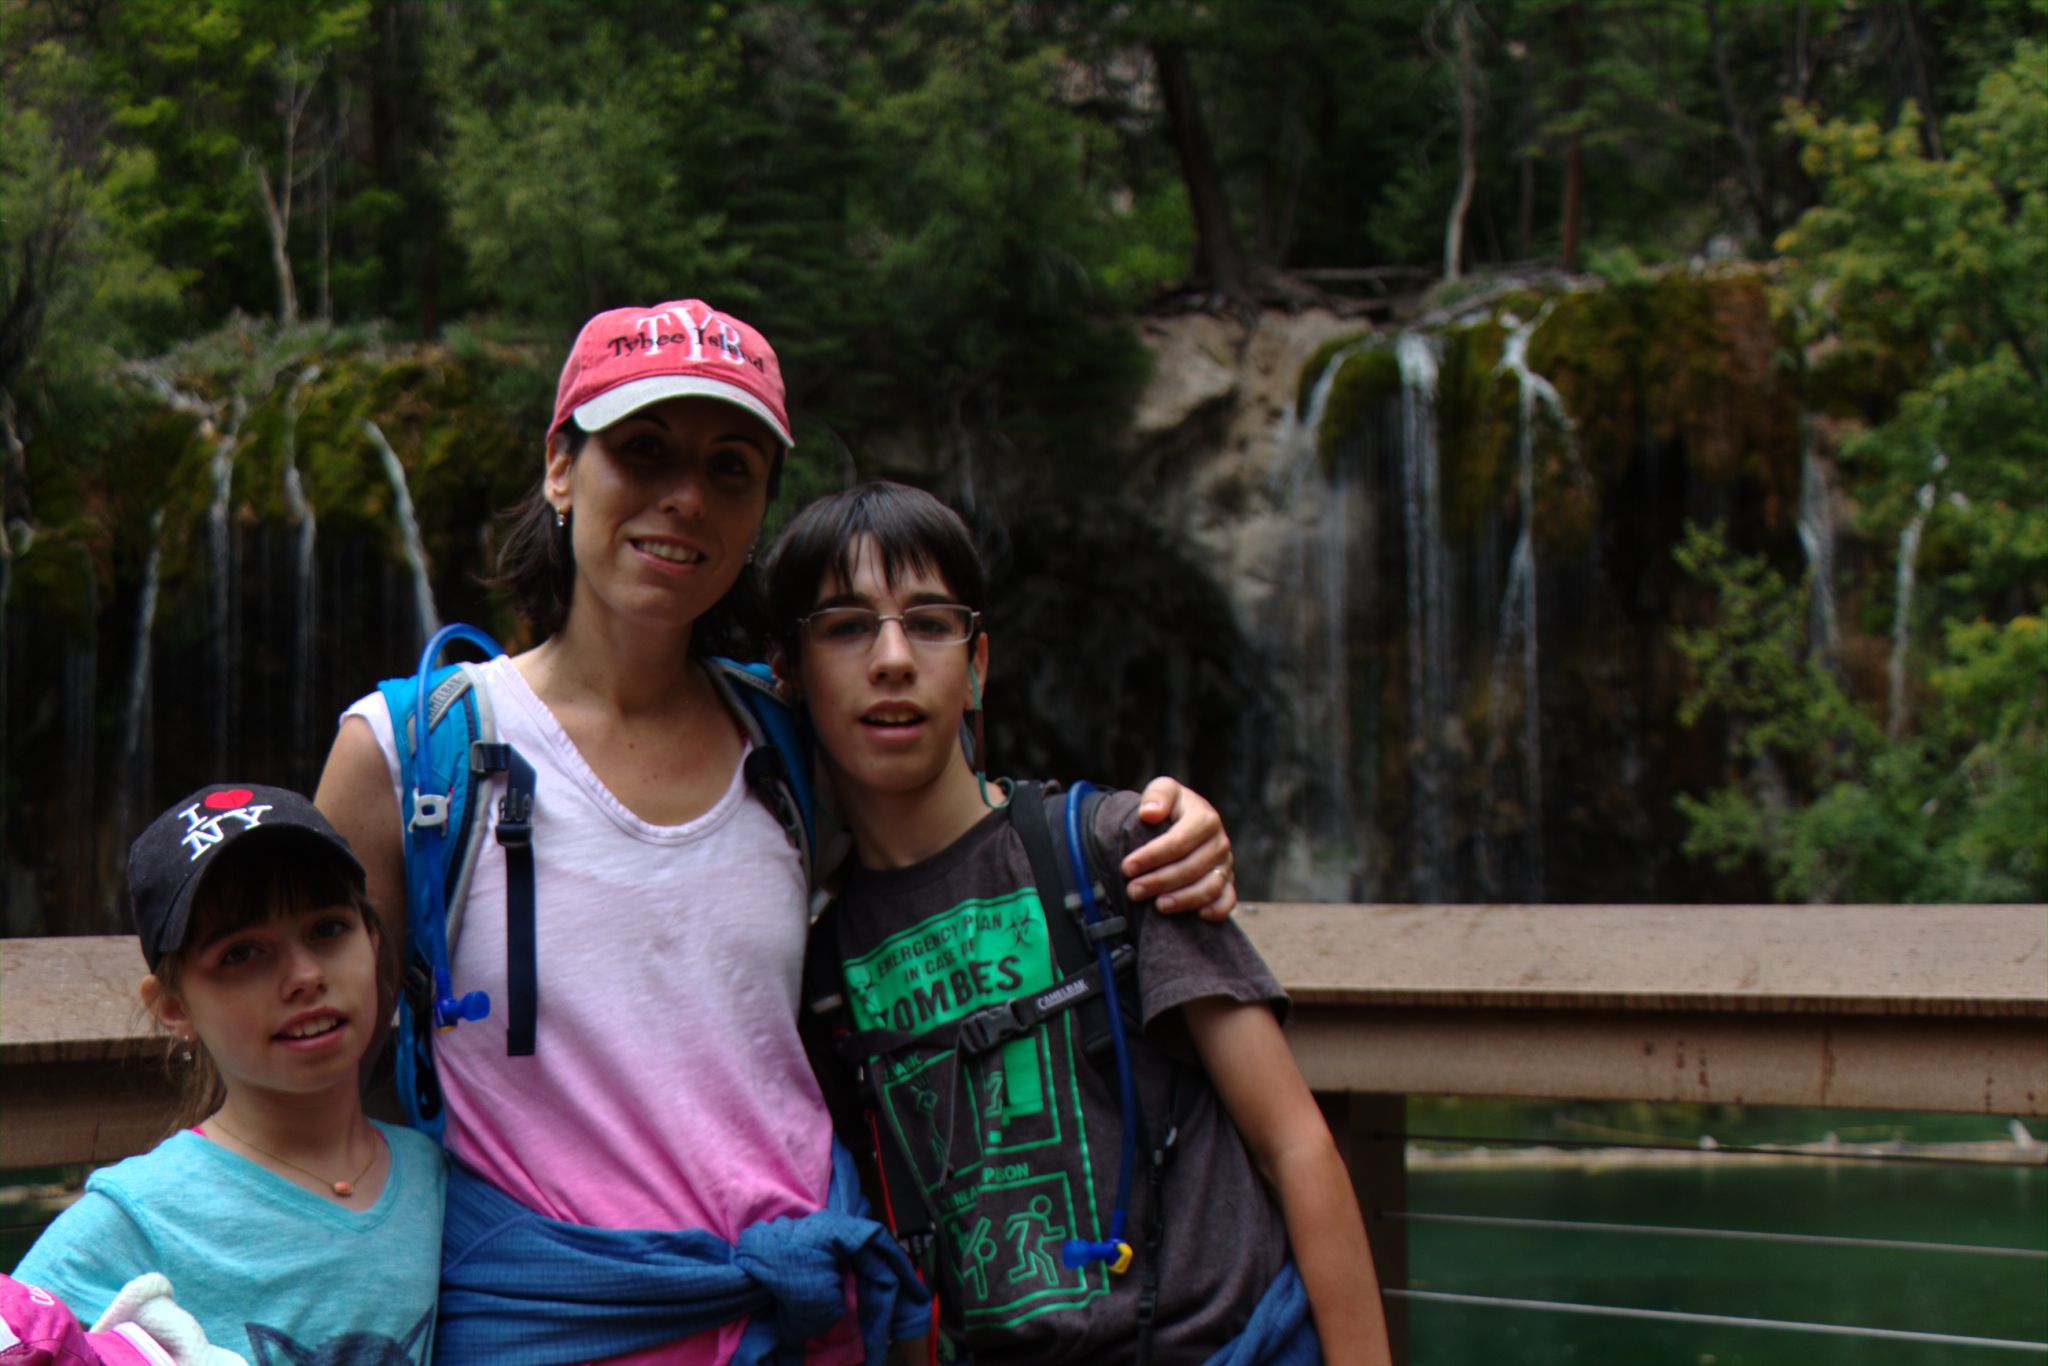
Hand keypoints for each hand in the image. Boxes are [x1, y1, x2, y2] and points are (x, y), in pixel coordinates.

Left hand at [1121, 778, 1237, 919]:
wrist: (1185, 819)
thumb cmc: (1171, 807)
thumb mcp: (1163, 790)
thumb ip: (1157, 795)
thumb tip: (1149, 813)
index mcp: (1205, 818)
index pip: (1179, 841)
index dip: (1152, 856)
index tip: (1127, 867)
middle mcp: (1219, 842)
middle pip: (1192, 868)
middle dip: (1160, 881)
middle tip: (1133, 891)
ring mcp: (1225, 864)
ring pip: (1209, 887)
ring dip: (1183, 900)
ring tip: (1158, 906)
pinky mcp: (1227, 882)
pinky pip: (1227, 900)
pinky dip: (1215, 910)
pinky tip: (1196, 916)